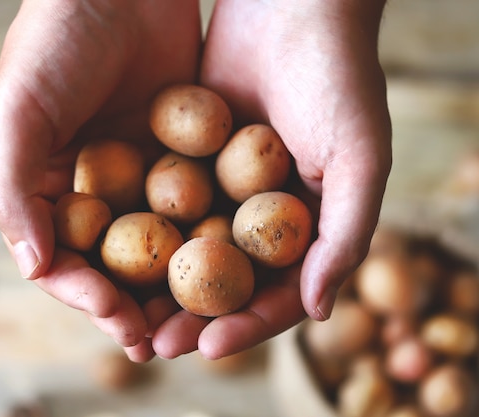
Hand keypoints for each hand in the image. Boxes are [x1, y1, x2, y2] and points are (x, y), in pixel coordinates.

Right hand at [0, 0, 201, 352]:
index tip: (124, 323)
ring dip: (181, 284)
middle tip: (169, 342)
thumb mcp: (21, 107)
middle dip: (142, 305)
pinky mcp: (188, 155)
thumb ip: (16, 187)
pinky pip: (201, 203)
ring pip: (166, 243)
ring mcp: (145, 174)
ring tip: (203, 321)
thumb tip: (35, 269)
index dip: (91, 297)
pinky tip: (234, 262)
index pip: (68, 260)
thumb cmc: (59, 38)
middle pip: (121, 263)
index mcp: (52, 187)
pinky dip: (213, 235)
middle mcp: (99, 188)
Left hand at [146, 0, 390, 359]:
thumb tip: (319, 312)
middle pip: (232, 280)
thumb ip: (346, 236)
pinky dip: (150, 230)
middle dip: (198, 316)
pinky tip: (118, 252)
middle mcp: (271, 213)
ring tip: (130, 314)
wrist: (294, 4)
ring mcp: (231, 186)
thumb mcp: (360, 161)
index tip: (210, 347)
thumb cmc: (340, 79)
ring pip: (196, 248)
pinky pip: (171, 202)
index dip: (250, 324)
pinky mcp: (197, 156)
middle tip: (158, 344)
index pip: (283, 291)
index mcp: (314, 223)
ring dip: (166, 283)